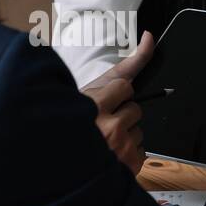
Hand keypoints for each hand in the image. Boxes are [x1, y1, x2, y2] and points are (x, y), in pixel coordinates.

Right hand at [80, 31, 154, 174]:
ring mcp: (120, 149)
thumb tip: (150, 37)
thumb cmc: (70, 127)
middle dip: (123, 115)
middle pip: (136, 110)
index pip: (125, 87)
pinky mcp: (128, 167)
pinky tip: (110, 157)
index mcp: (93, 107)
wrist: (55, 168)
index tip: (103, 104)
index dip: (116, 95)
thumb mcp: (87, 93)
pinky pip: (141, 151)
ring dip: (126, 136)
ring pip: (139, 131)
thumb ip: (123, 67)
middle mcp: (109, 128)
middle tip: (101, 126)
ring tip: (103, 144)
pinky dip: (129, 154)